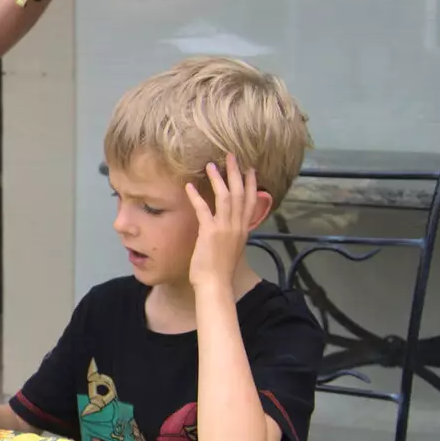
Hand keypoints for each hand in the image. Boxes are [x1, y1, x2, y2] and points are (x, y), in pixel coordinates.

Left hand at [185, 154, 259, 290]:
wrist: (215, 284)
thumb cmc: (220, 269)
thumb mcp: (233, 248)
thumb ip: (233, 233)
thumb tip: (232, 225)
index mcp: (243, 229)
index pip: (251, 201)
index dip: (251, 183)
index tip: (250, 168)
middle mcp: (237, 226)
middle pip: (240, 194)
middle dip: (236, 173)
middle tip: (231, 156)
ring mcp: (224, 229)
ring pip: (225, 197)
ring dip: (218, 179)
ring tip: (211, 164)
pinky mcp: (210, 233)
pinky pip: (203, 210)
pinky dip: (196, 197)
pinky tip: (188, 186)